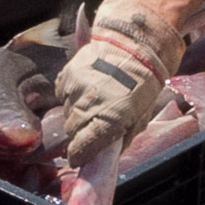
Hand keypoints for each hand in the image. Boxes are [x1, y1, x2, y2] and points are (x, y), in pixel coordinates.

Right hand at [51, 0, 180, 164]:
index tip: (79, 158)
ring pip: (67, 112)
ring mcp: (75, 89)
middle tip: (95, 123)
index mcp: (109, 119)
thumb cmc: (142, 84)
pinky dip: (71, 96)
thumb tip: (104, 155)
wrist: (134, 46)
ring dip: (77, 112)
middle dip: (82, 132)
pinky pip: (63, 95)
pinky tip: (87, 89)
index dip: (80, 155)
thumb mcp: (139, 117)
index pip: (82, 147)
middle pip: (73, 130)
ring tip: (95, 101)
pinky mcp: (67, 75)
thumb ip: (120, 139)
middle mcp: (88, 105)